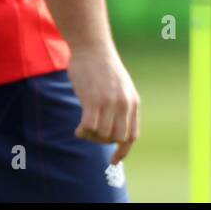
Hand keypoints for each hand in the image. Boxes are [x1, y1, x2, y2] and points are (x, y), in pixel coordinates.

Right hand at [66, 44, 140, 164]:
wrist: (93, 48)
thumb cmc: (102, 68)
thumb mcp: (120, 87)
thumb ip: (120, 106)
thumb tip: (113, 130)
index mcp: (133, 102)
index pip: (132, 135)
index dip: (123, 151)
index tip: (114, 161)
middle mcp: (124, 103)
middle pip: (116, 138)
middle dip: (103, 143)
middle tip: (91, 134)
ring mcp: (109, 102)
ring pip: (102, 134)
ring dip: (90, 137)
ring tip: (83, 127)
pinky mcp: (93, 99)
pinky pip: (89, 127)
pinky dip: (82, 132)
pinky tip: (77, 128)